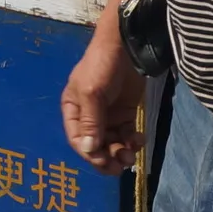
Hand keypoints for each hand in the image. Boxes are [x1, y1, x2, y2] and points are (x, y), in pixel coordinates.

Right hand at [60, 29, 143, 173]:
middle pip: (95, 145)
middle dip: (107, 157)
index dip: (89, 153)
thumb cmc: (102, 66)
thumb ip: (91, 122)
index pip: (77, 139)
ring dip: (120, 152)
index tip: (103, 160)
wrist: (127, 46)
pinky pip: (126, 134)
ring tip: (131, 153)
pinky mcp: (126, 113)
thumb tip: (88, 150)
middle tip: (120, 165)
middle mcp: (89, 116)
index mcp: (73, 109)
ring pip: (112, 143)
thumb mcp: (92, 93)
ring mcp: (108, 115)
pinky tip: (139, 139)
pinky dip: (132, 141)